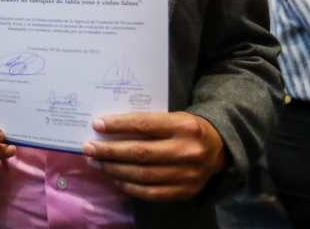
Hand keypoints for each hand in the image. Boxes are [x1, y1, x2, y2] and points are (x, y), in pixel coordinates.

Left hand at [81, 111, 226, 201]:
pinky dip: (130, 186)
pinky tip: (115, 179)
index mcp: (184, 126)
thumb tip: (108, 127)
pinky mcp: (185, 192)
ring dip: (114, 169)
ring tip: (96, 163)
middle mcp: (187, 151)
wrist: (220, 149)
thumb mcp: (174, 117)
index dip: (118, 125)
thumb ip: (148, 122)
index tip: (97, 124)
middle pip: (140, 153)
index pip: (144, 125)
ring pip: (143, 175)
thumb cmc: (187, 128)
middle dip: (109, 151)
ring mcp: (188, 175)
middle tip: (88, 148)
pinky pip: (151, 192)